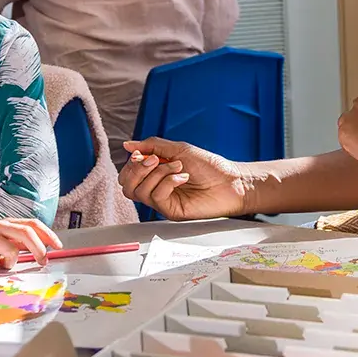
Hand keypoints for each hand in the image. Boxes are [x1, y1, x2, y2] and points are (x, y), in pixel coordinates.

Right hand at [0, 219, 61, 268]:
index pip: (33, 224)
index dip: (48, 234)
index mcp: (7, 223)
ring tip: (3, 264)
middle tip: (43, 262)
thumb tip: (42, 251)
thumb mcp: (2, 241)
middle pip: (26, 233)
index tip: (58, 246)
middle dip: (39, 248)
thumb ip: (19, 244)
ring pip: (10, 250)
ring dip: (11, 262)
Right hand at [119, 138, 249, 219]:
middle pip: (126, 185)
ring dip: (157, 174)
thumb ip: (152, 146)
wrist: (231, 181)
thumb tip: (127, 145)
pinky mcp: (171, 211)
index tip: (145, 154)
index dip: (132, 163)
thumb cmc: (210, 166)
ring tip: (178, 167)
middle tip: (156, 160)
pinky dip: (168, 182)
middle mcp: (156, 188)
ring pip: (139, 192)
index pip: (128, 173)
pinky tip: (183, 177)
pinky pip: (156, 197)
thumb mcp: (179, 149)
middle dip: (137, 169)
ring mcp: (163, 201)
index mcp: (155, 174)